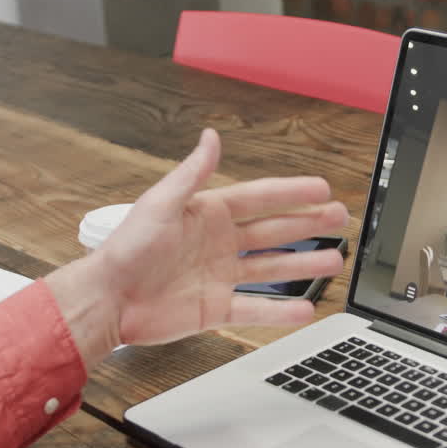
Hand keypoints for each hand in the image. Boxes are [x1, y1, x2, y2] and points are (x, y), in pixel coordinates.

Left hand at [45, 129, 348, 367]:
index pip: (260, 199)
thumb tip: (210, 136)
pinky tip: (305, 308)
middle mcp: (219, 244)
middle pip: (275, 231)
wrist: (108, 299)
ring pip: (273, 269)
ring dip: (304, 265)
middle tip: (339, 218)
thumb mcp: (161, 203)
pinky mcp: (215, 309)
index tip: (321, 188)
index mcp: (208, 214)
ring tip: (334, 260)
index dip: (292, 193)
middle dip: (308, 224)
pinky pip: (256, 308)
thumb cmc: (126, 250)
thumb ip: (192, 173)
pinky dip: (280, 311)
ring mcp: (220, 277)